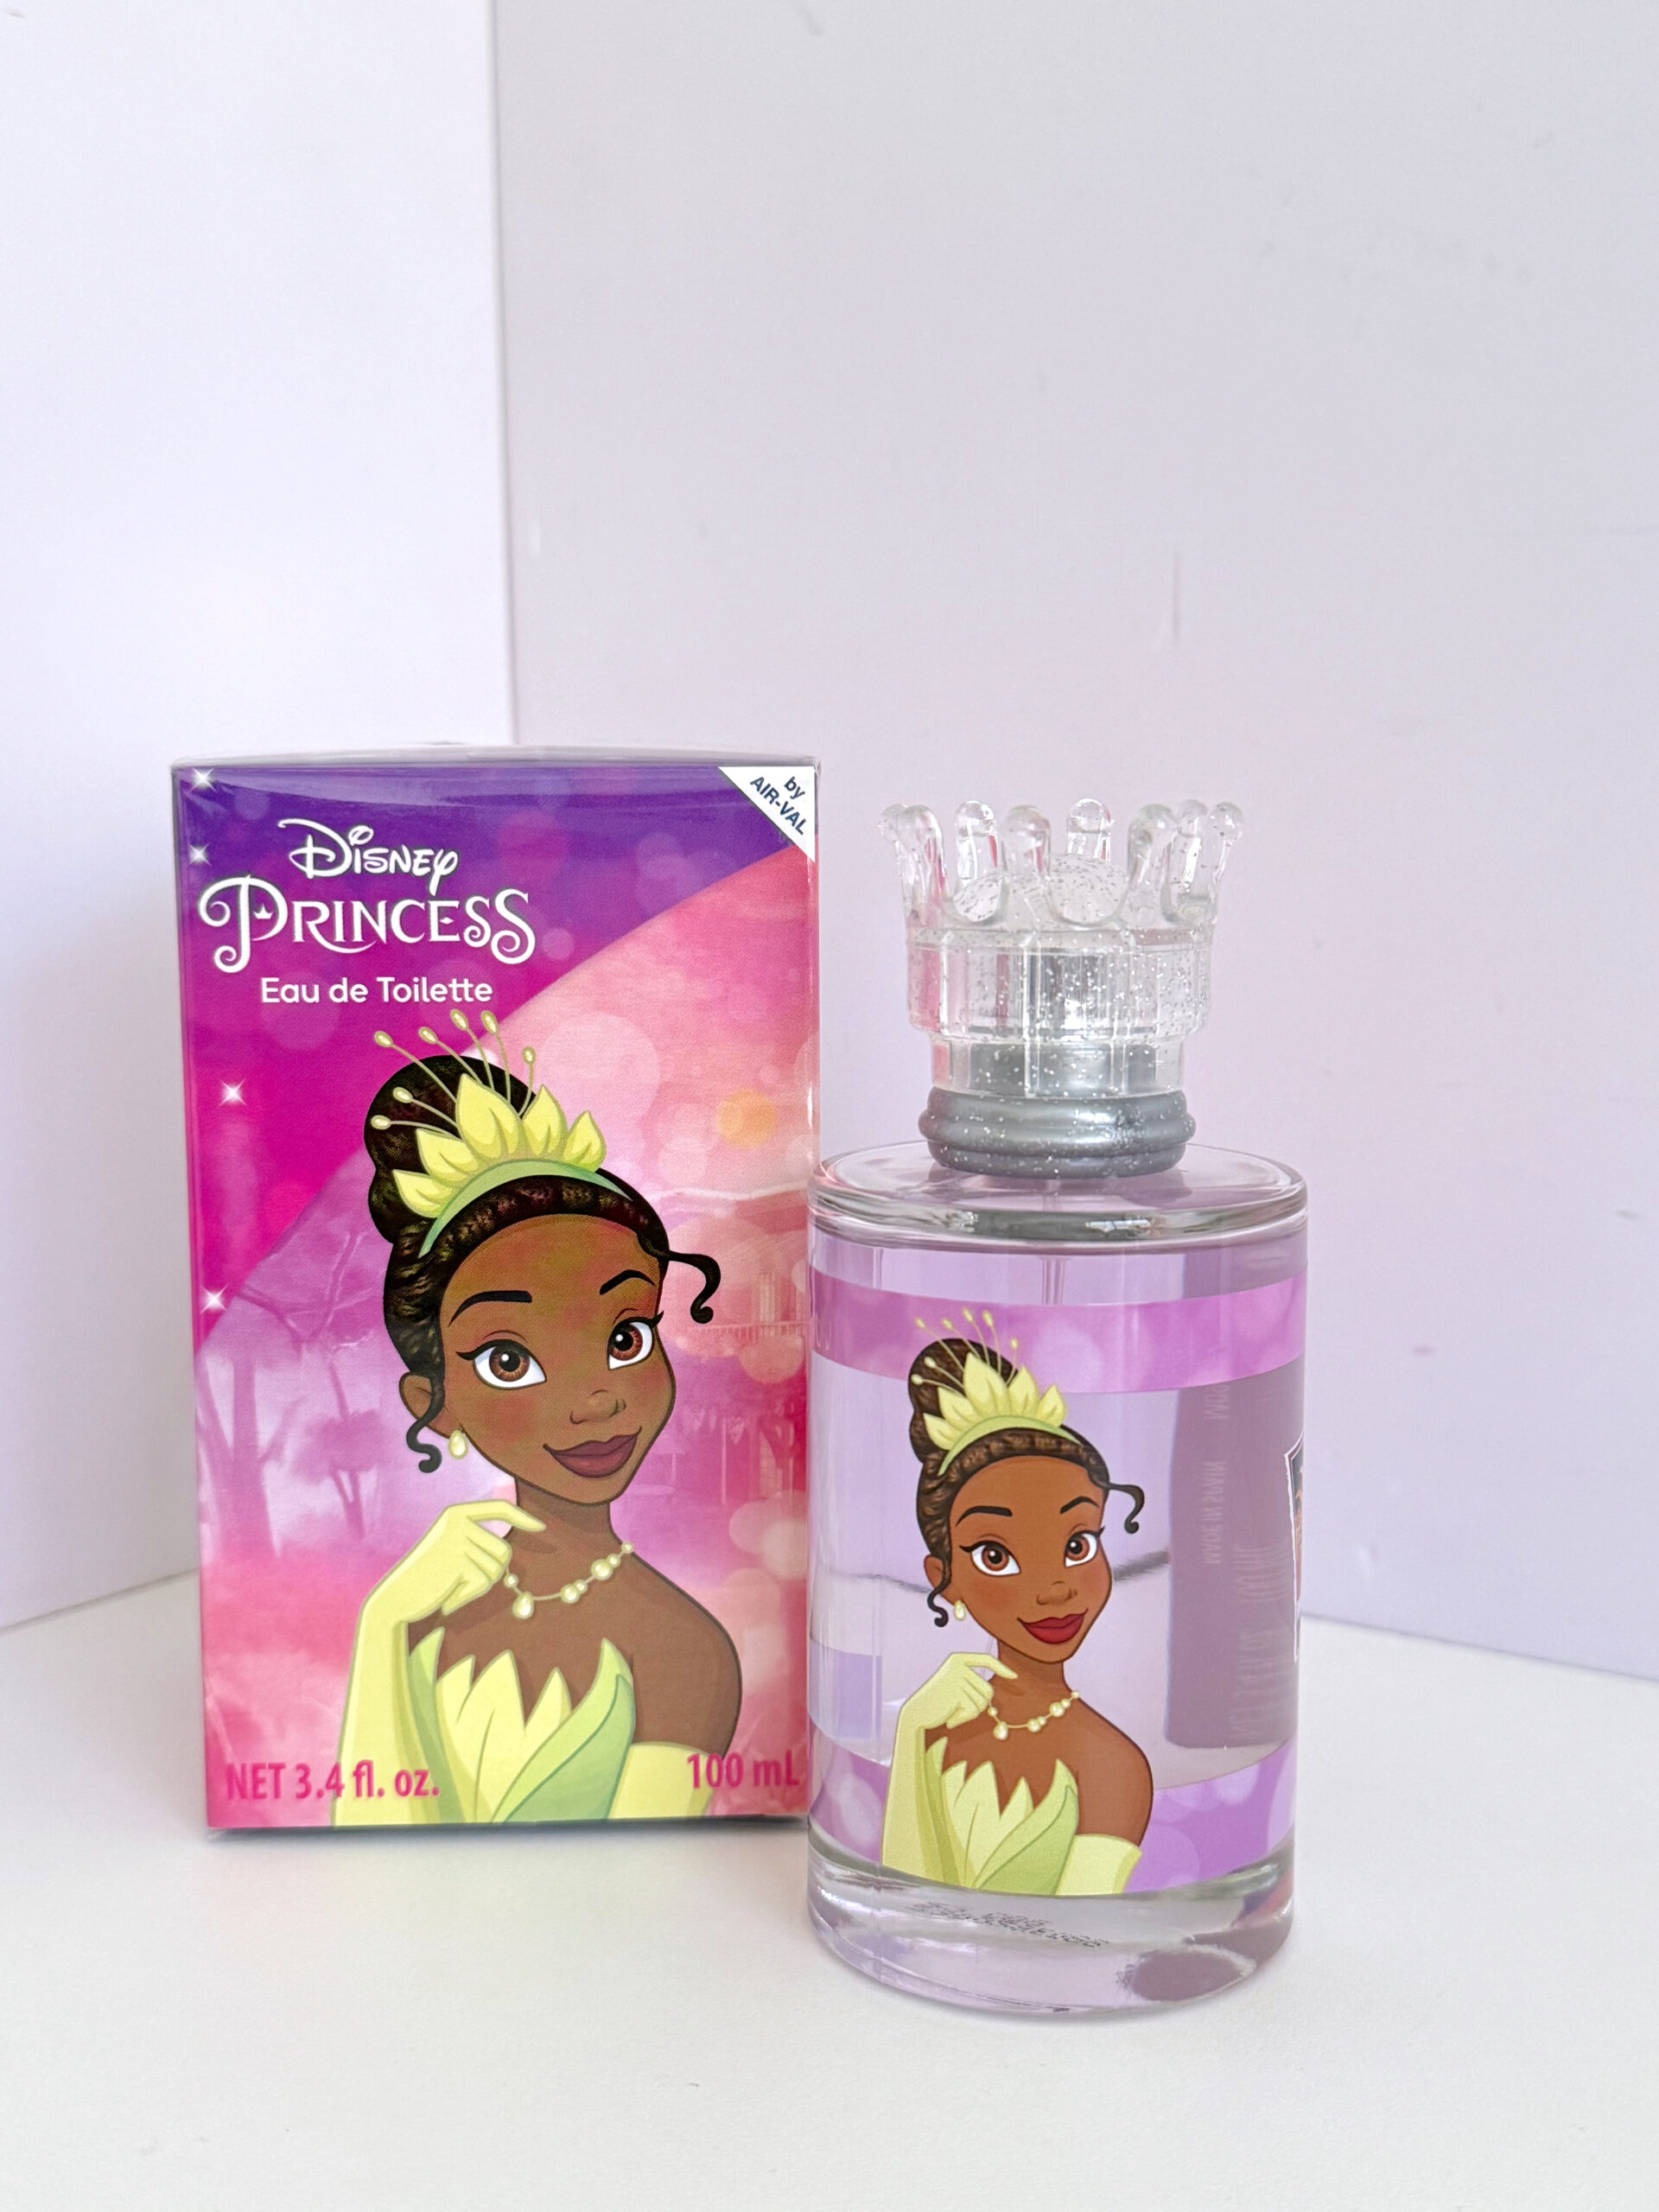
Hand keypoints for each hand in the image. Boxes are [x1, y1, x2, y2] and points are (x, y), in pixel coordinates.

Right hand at [367, 1500, 544, 1624]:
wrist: (396, 1596)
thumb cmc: (426, 1577)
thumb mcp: (449, 1553)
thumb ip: (474, 1546)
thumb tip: (506, 1555)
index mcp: (456, 1513)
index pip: (499, 1508)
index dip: (522, 1517)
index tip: (539, 1527)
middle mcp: (459, 1521)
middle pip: (503, 1550)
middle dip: (489, 1573)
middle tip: (458, 1582)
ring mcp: (459, 1539)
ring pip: (497, 1568)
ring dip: (478, 1586)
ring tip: (451, 1587)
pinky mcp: (459, 1561)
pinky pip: (485, 1583)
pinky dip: (470, 1596)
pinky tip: (449, 1599)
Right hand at [903, 1651, 1014, 1732]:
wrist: (916, 1712)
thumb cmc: (937, 1701)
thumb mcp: (954, 1687)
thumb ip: (971, 1685)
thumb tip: (990, 1695)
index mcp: (958, 1659)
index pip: (986, 1659)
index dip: (1001, 1668)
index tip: (1014, 1677)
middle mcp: (959, 1665)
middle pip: (988, 1689)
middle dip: (978, 1705)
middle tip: (959, 1709)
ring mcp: (957, 1678)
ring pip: (983, 1702)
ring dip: (970, 1713)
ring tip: (953, 1711)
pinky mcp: (957, 1692)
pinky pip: (974, 1711)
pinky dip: (964, 1719)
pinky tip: (950, 1719)